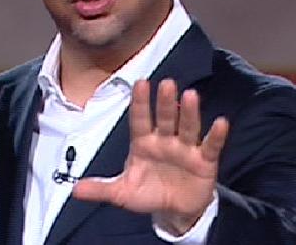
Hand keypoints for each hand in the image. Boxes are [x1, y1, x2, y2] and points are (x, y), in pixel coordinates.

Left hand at [72, 79, 228, 235]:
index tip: (140, 83)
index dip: (140, 103)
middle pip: (166, 118)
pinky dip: (216, 135)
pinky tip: (221, 122)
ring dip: (189, 112)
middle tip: (166, 83)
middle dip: (166, 102)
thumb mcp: (123, 193)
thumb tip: (74, 190)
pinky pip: (210, 146)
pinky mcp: (204, 161)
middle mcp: (165, 140)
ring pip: (187, 127)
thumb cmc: (148, 194)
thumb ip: (101, 189)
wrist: (175, 211)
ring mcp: (185, 148)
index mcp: (144, 143)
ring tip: (191, 95)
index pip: (140, 120)